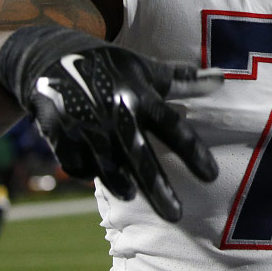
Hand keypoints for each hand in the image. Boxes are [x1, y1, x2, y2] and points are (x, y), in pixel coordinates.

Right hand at [0, 26, 222, 221]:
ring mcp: (85, 123)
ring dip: (120, 182)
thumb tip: (222, 79)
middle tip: (176, 216)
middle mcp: (115, 111)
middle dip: (158, 189)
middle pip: (140, 157)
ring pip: (106, 165)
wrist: (49, 55)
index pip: (173, 127)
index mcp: (140, 94)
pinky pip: (76, 163)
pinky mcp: (57, 131)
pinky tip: (95, 172)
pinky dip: (86, 170)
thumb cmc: (109, 65)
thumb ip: (183, 80)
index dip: (193, 152)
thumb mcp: (144, 67)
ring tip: (131, 194)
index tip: (213, 176)